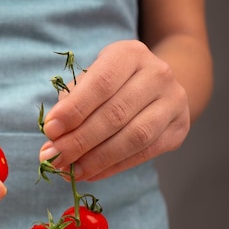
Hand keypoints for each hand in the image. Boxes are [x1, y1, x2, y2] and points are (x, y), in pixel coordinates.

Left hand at [39, 40, 190, 180]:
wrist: (158, 86)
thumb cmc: (113, 83)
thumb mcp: (91, 79)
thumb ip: (72, 102)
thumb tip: (54, 137)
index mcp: (130, 54)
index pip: (101, 83)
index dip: (74, 110)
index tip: (50, 131)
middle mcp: (157, 74)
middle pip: (116, 113)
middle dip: (80, 140)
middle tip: (55, 158)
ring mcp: (173, 102)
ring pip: (134, 137)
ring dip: (97, 159)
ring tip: (71, 171)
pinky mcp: (178, 129)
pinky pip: (144, 154)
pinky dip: (113, 167)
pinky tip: (90, 173)